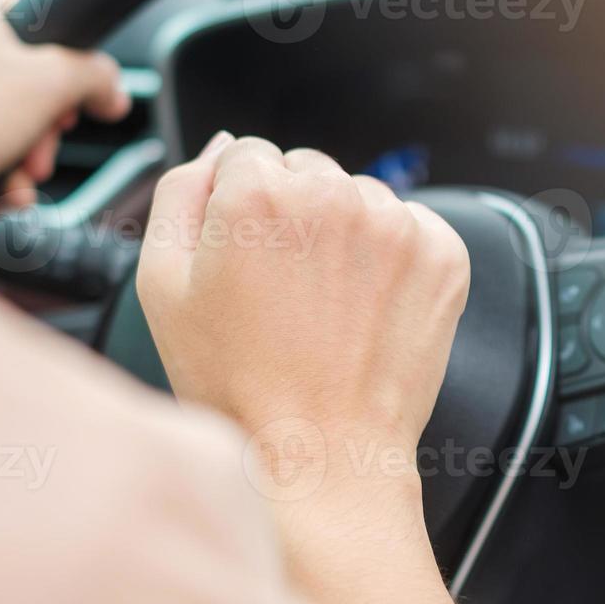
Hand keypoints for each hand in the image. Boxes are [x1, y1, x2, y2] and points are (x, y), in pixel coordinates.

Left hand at [0, 0, 128, 243]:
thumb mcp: (53, 86)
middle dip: (42, 122)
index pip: (41, 20)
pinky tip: (3, 185)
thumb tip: (112, 88)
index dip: (69, 67)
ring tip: (23, 172)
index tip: (76, 102)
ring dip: (21, 147)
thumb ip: (95, 76)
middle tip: (45, 145)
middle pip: (20, 72)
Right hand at [136, 133, 470, 501]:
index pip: (246, 156)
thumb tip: (221, 146)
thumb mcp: (162, 286)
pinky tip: (364, 310)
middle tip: (282, 293)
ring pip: (358, 197)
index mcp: (258, 192)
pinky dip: (391, 259)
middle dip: (292, 215)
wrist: (318, 457)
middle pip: (305, 170)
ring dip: (344, 234)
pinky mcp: (442, 255)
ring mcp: (395, 224)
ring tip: (324, 308)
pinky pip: (410, 227)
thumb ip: (179, 193)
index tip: (244, 263)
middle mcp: (333, 194)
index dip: (237, 212)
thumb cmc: (233, 383)